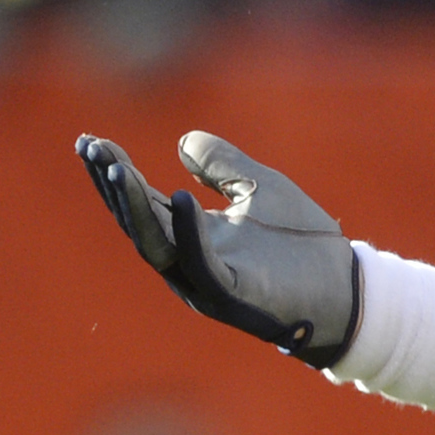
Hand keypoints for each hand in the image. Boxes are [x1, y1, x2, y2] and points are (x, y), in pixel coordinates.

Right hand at [76, 131, 358, 362]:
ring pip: (156, 243)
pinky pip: (201, 262)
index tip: (90, 141)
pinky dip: (188, 230)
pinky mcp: (231, 294)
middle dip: (111, 185)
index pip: (143, 200)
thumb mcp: (261, 189)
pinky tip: (180, 196)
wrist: (345, 289)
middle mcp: (188, 260)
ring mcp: (205, 280)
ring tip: (115, 167)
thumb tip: (183, 141)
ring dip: (134, 205)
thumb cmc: (304, 245)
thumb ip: (223, 166)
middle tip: (89, 147)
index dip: (115, 172)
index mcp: (192, 235)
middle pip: (137, 220)